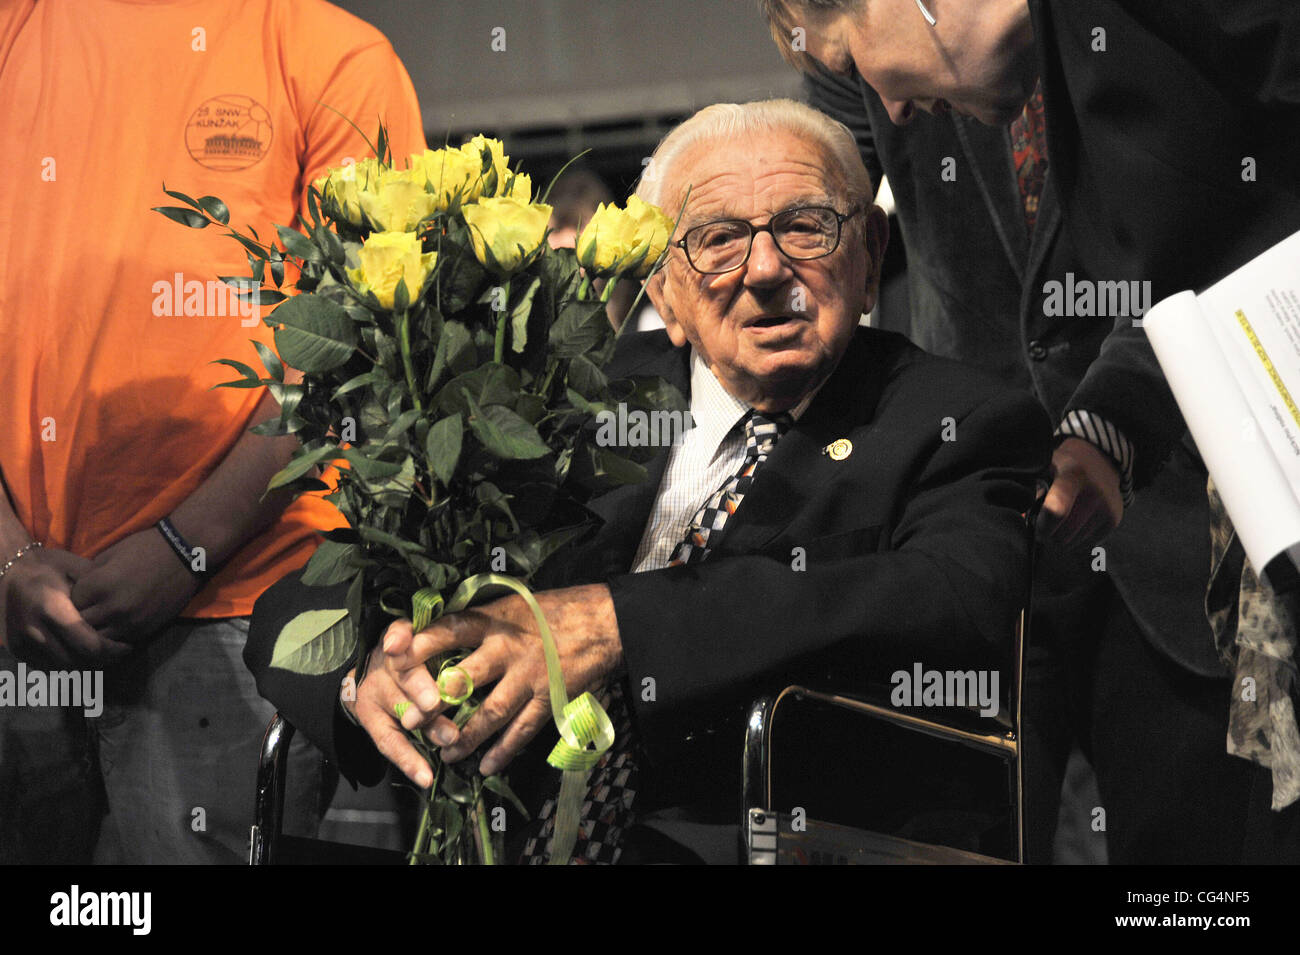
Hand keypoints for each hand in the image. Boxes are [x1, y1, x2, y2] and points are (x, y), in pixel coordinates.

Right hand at [1, 547, 131, 664]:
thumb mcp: (76, 569)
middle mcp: (35, 630)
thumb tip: (124, 607)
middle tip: (118, 652)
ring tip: (103, 654)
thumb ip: (99, 589)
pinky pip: (47, 667)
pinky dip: (66, 664)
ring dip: (86, 665)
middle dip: (103, 660)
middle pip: (79, 661)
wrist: (7, 572)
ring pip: (63, 668)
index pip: (90, 645)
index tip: (128, 646)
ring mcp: (23, 643)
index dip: (113, 651)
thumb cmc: (48, 567)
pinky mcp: (17, 650)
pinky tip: (80, 653)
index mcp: (52, 609)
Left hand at [70, 528, 202, 645]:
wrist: (184, 554)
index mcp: (98, 585)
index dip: (75, 597)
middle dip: (82, 616)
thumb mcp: (110, 554)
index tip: (83, 593)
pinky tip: (118, 624)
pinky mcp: (144, 629)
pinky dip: (115, 635)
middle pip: (81, 623)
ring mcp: (129, 621)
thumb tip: (77, 591)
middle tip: (89, 608)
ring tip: (103, 619)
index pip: (70, 603)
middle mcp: (111, 607)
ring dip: (98, 630)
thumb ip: (90, 575)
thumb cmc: (145, 547)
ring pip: (98, 638)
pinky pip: (119, 641)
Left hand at [352, 584, 621, 785]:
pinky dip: (504, 751)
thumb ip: (479, 619)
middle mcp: (508, 648)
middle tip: (409, 722)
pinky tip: (486, 766)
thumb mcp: (513, 601)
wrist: (605, 621)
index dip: (418, 642)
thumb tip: (437, 630)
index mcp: (495, 620)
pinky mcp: (550, 699)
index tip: (390, 653)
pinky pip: (522, 731)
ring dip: (465, 737)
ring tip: (445, 755)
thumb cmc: (555, 607)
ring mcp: (530, 677)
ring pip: (490, 713)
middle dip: (433, 703)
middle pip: (463, 678)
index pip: (448, 630)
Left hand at [1037, 437, 1123, 546]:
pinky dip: (1076, 538)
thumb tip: (1022, 521)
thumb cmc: (1063, 466)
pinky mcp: (1114, 519)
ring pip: (1073, 543)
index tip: (1036, 526)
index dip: (1043, 526)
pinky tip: (1075, 521)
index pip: (1056, 509)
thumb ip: (1033, 494)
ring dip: (1061, 537)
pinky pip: (1086, 544)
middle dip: (1047, 535)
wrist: (1100, 458)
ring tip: (1060, 519)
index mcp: (1072, 476)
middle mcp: (1094, 493)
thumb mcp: (1045, 469)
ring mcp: (1106, 507)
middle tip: (1044, 523)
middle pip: (1062, 535)